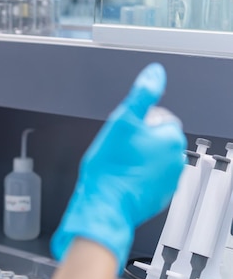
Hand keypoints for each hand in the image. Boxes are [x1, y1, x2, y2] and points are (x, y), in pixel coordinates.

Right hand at [51, 63, 186, 274]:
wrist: (104, 205)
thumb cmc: (109, 168)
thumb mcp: (121, 122)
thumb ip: (141, 94)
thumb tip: (155, 73)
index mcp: (170, 139)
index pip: (158, 118)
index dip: (136, 123)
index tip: (122, 134)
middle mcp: (175, 160)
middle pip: (155, 139)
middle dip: (138, 141)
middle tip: (117, 149)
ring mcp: (169, 181)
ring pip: (151, 160)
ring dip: (137, 159)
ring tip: (117, 164)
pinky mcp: (159, 196)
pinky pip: (148, 179)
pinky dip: (137, 177)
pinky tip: (120, 178)